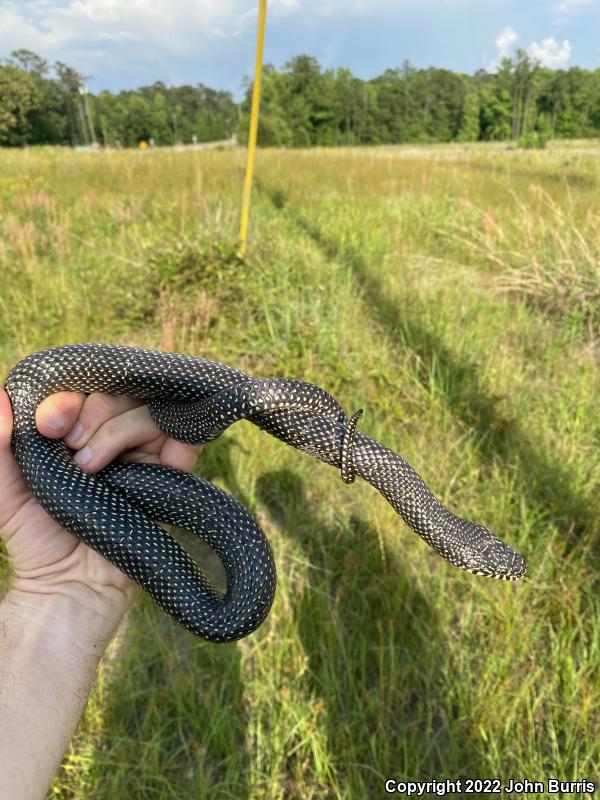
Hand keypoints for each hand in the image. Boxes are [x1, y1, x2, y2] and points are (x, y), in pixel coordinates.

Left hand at [0, 388, 201, 621]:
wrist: (68, 588)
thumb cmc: (35, 541)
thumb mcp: (7, 491)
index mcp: (77, 434)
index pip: (84, 390)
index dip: (67, 396)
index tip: (47, 423)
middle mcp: (114, 438)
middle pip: (119, 393)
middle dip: (92, 410)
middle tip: (71, 445)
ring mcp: (145, 455)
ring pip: (148, 409)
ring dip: (116, 429)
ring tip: (92, 467)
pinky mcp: (172, 476)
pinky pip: (186, 438)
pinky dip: (173, 430)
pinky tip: (138, 456)